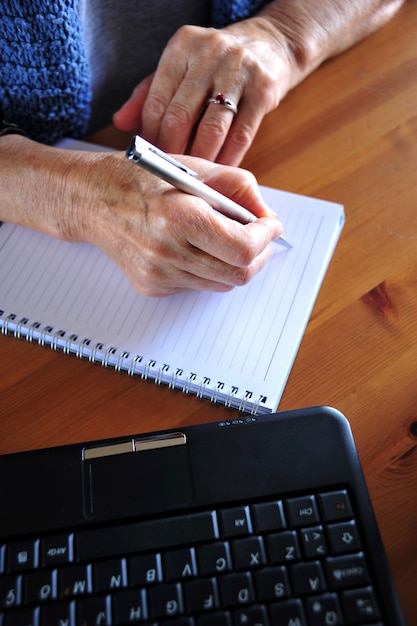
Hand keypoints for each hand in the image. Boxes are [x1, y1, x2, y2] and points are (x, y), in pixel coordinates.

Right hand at [78, 151, 282, 295]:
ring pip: (220, 284)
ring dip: (233, 263)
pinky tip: (192, 247)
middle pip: (238, 274)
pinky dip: (207, 269)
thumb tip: (269, 219)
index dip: (265, 238)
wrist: (91, 200)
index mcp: (179, 216)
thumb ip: (239, 188)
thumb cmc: (140, 178)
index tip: (271, 226)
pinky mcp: (152, 286)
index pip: (242, 248)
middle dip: (258, 256)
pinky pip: (197, 285)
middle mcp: (167, 251)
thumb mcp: (194, 167)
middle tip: (258, 237)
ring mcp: (158, 274)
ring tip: (224, 238)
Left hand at [113, 18, 292, 165]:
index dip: (150, 137)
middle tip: (169, 175)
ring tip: (193, 180)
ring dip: (200, 161)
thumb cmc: (217, 62)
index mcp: (182, 47)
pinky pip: (241, 135)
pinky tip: (220, 172)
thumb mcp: (179, 67)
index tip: (150, 159)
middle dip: (172, 152)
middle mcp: (209, 55)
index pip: (157, 101)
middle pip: (181, 116)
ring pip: (211, 129)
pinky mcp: (263, 90)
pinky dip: (228, 159)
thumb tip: (120, 122)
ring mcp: (238, 71)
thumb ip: (148, 94)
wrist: (271, 43)